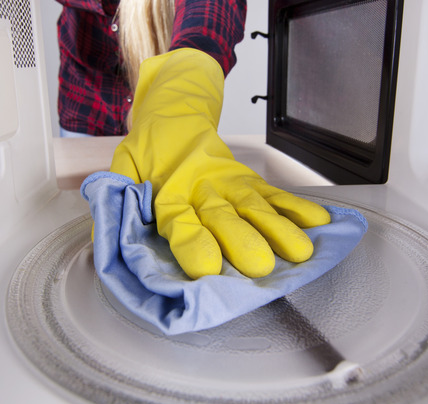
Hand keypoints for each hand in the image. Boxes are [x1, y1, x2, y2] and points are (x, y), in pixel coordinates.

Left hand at [110, 49, 329, 278]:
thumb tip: (107, 242)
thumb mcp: (121, 172)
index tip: (205, 267)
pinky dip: (298, 209)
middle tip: (259, 266)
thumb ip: (117, 203)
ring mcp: (230, 183)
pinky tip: (320, 224)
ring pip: (255, 207)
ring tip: (299, 252)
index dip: (192, 242)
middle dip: (242, 241)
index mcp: (167, 192)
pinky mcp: (250, 180)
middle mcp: (202, 189)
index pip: (178, 219)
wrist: (175, 112)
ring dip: (278, 229)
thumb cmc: (148, 153)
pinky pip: (276, 194)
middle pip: (223, 216)